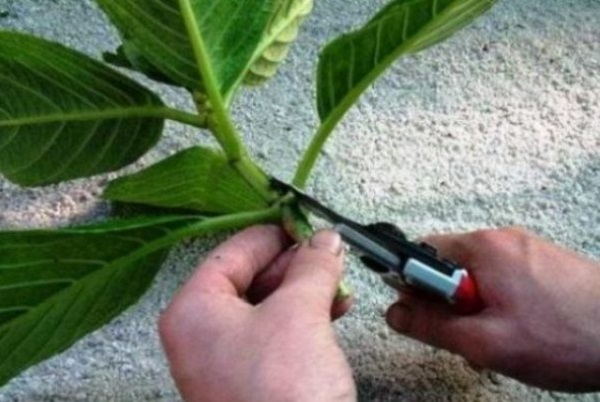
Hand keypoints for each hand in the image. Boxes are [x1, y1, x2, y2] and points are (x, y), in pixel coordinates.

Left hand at [158, 225, 355, 401]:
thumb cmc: (280, 394)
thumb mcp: (299, 314)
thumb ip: (312, 267)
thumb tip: (325, 240)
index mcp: (193, 311)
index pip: (231, 252)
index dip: (272, 234)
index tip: (304, 222)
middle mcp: (202, 334)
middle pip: (248, 278)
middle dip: (294, 264)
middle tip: (328, 252)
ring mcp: (225, 360)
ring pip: (267, 306)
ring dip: (305, 290)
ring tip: (337, 281)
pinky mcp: (251, 381)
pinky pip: (276, 334)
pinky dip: (305, 318)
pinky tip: (334, 309)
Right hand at [385, 227, 599, 391]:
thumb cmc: (568, 335)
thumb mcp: (486, 341)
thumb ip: (432, 326)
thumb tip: (395, 313)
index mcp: (482, 248)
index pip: (419, 255)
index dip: (415, 290)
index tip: (429, 316)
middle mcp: (502, 238)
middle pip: (448, 267)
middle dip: (452, 305)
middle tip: (473, 335)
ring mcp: (525, 248)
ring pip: (477, 277)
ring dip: (478, 308)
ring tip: (504, 336)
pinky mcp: (542, 262)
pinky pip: (503, 279)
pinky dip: (502, 305)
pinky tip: (523, 329)